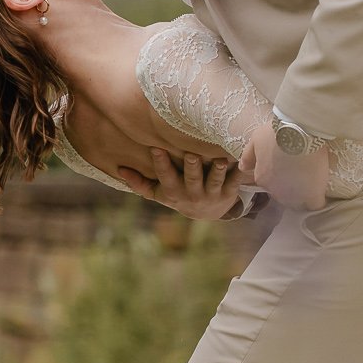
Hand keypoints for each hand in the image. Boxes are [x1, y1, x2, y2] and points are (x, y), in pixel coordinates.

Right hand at [117, 147, 245, 218]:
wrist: (207, 213)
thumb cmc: (179, 195)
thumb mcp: (159, 193)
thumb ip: (140, 183)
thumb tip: (119, 170)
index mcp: (175, 192)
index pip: (166, 178)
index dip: (161, 164)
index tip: (156, 148)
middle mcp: (193, 194)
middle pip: (192, 180)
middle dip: (192, 168)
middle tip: (191, 154)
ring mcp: (212, 193)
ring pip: (215, 182)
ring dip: (217, 172)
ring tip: (220, 160)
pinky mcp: (229, 192)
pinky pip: (235, 183)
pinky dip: (240, 174)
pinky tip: (243, 161)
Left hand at [241, 118, 329, 210]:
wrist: (301, 132)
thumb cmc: (277, 133)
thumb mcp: (257, 139)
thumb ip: (248, 155)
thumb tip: (243, 167)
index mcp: (262, 178)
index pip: (269, 183)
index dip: (278, 174)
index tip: (286, 164)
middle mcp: (276, 191)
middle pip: (283, 194)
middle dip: (289, 184)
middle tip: (299, 168)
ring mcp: (295, 195)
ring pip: (298, 200)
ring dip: (302, 192)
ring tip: (311, 176)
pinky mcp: (313, 195)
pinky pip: (315, 204)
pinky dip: (316, 199)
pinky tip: (319, 189)